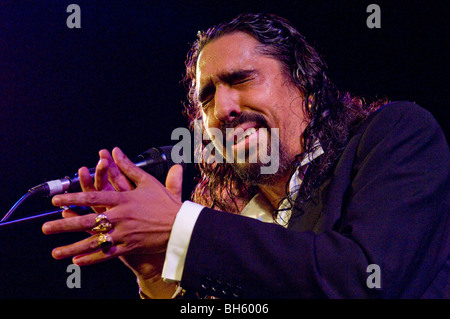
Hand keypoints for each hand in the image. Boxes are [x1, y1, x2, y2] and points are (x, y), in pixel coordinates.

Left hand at [42, 147, 182, 273]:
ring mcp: (124, 233)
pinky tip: (77, 261)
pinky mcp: (129, 246)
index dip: (74, 198)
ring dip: (73, 247)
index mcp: (124, 199)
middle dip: (65, 225)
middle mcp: (121, 217)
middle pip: (88, 221)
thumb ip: (129, 167)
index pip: (94, 198)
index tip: (57, 200)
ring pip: (95, 241)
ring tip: (55, 252)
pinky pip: (108, 254)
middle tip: (46, 228)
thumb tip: (116, 151)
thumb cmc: (165, 203)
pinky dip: (92, 259)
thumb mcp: (148, 182)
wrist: (180, 226)